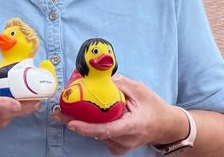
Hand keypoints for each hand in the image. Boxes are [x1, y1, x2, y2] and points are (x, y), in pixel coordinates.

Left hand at [57, 74, 181, 154]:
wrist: (165, 126)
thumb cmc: (154, 106)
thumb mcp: (139, 89)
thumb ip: (118, 83)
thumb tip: (97, 76)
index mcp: (132, 126)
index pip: (106, 130)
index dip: (87, 128)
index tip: (71, 122)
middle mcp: (125, 140)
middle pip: (96, 132)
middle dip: (76, 122)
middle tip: (58, 113)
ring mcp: (121, 146)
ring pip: (96, 134)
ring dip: (84, 123)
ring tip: (70, 111)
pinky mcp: (117, 147)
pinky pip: (100, 136)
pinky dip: (92, 126)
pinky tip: (89, 116)